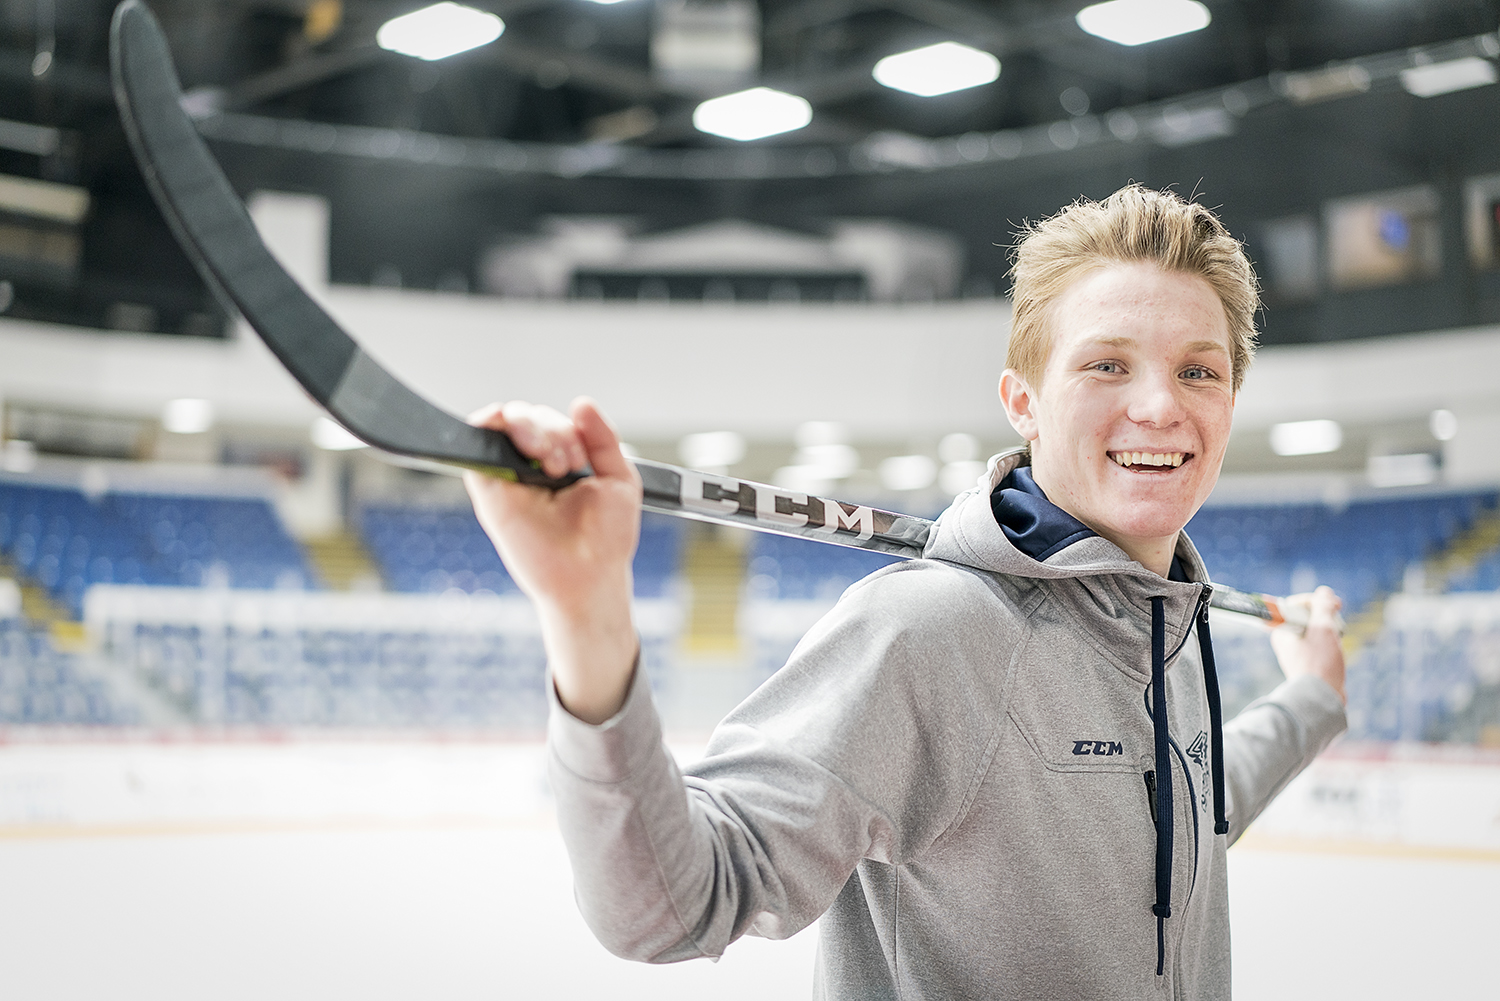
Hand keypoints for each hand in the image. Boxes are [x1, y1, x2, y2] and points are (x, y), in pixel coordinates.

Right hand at [463, 397, 641, 722]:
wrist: (591, 575)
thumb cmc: (606, 537)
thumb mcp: (619, 476)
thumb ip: (603, 437)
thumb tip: (582, 402)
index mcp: (561, 461)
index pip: (551, 421)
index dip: (565, 428)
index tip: (580, 458)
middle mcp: (532, 466)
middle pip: (527, 416)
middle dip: (550, 429)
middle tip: (566, 465)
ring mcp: (509, 476)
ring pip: (503, 422)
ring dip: (528, 426)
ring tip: (551, 464)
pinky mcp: (489, 490)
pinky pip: (475, 446)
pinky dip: (489, 426)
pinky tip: (517, 439)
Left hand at [1269, 585, 1345, 703]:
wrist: (1321, 696)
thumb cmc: (1319, 661)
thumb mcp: (1323, 627)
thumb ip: (1323, 606)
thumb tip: (1324, 592)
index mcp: (1281, 629)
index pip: (1296, 604)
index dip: (1316, 600)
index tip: (1334, 604)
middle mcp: (1285, 639)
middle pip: (1306, 616)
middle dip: (1324, 615)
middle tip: (1337, 620)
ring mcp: (1296, 651)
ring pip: (1315, 630)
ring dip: (1329, 630)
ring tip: (1336, 639)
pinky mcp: (1307, 662)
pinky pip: (1319, 644)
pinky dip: (1329, 643)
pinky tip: (1336, 651)